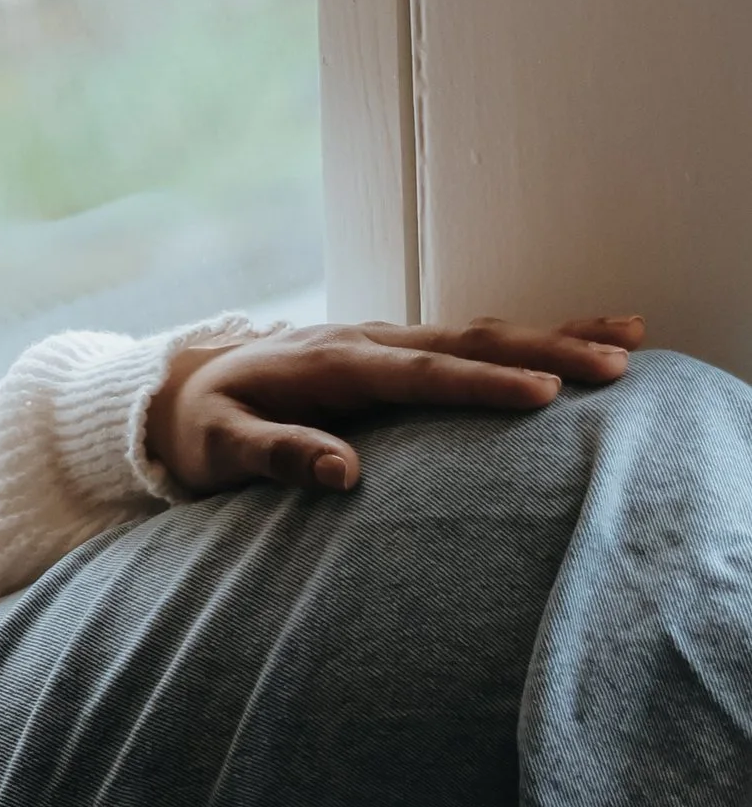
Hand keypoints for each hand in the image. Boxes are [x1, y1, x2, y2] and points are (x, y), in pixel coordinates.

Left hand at [147, 314, 644, 497]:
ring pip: (481, 334)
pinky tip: (580, 338)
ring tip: (627, 341)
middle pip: (469, 342)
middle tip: (616, 365)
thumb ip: (274, 455)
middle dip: (545, 351)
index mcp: (332, 364)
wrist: (180, 389)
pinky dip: (528, 339)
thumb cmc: (203, 428)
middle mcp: (369, 342)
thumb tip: (343, 473)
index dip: (484, 384)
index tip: (546, 396)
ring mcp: (385, 342)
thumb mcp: (220, 449)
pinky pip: (471, 342)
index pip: (422, 374)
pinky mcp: (396, 353)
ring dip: (552, 336)